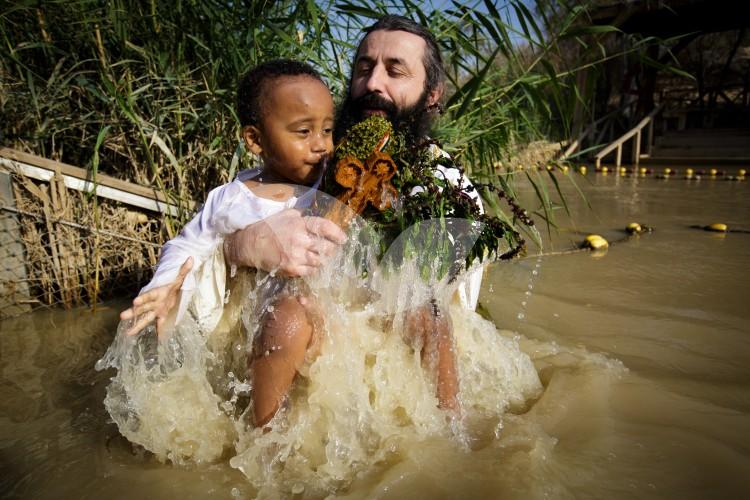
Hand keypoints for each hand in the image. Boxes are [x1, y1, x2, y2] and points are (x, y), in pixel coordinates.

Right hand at [120, 257, 193, 336]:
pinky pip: (159, 325)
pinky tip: (158, 341)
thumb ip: (184, 269)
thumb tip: (191, 259)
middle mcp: (154, 302)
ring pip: (145, 318)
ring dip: (137, 325)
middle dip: (133, 312)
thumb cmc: (173, 283)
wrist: (171, 289)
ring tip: (127, 333)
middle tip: (122, 316)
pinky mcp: (161, 316)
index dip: (142, 298)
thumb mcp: (179, 277)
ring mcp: (156, 310)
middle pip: (142, 308)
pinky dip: (159, 333)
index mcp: (157, 293)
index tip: (135, 302)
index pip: (149, 295)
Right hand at [224, 209, 345, 276]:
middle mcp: (300, 239)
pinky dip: (313, 268)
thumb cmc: (267, 227)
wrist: (249, 244)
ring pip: (321, 261)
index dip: (337, 234)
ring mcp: (296, 256)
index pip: (324, 227)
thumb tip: (315, 221)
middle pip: (326, 248)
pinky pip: (311, 271)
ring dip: (323, 260)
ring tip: (321, 258)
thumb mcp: (285, 214)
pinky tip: (310, 265)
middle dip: (331, 249)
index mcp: (299, 223)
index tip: (343, 239)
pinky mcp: (292, 269)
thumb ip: (301, 216)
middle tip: (331, 250)